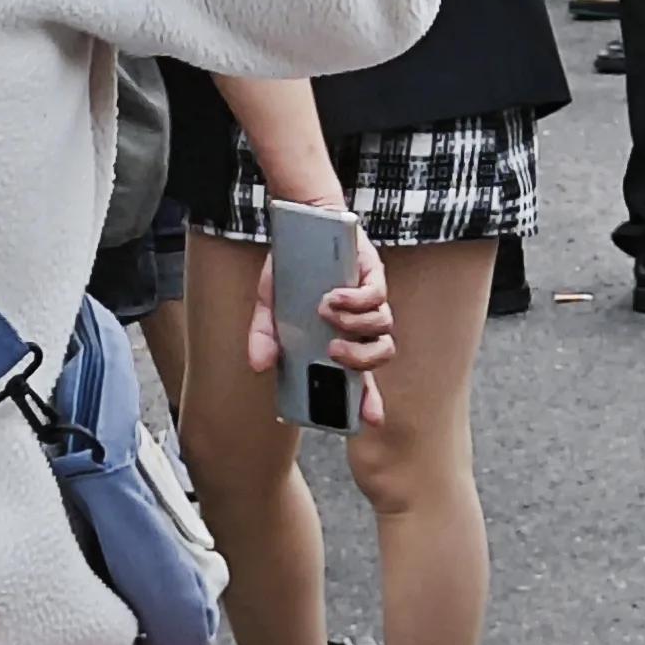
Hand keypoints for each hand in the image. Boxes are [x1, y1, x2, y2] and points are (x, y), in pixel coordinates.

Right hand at [241, 234, 393, 425]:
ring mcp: (371, 296)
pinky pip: (377, 293)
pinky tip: (334, 297)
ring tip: (325, 314)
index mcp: (341, 339)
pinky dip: (357, 300)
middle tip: (333, 353)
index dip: (368, 400)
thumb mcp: (268, 308)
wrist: (300, 224)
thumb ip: (264, 338)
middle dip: (360, 361)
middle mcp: (361, 322)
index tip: (367, 420)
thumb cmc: (289, 271)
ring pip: (383, 325)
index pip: (362, 377)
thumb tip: (260, 366)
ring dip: (354, 326)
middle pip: (381, 353)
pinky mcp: (373, 271)